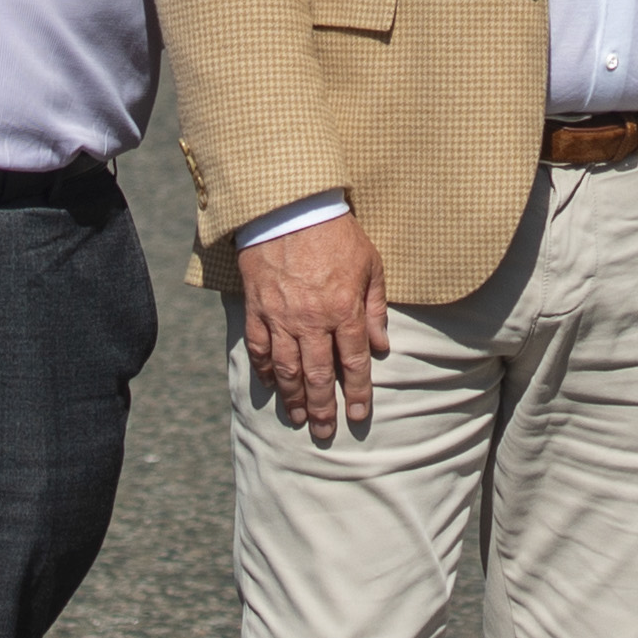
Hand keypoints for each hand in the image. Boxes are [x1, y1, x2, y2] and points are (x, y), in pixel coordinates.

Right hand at [236, 209, 388, 434]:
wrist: (290, 206)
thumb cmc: (336, 233)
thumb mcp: (370, 265)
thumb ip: (375, 308)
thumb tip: (381, 346)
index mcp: (343, 310)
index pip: (353, 363)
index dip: (356, 393)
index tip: (358, 416)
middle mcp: (311, 320)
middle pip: (317, 375)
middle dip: (322, 407)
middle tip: (326, 432)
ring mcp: (280, 316)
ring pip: (286, 369)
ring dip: (293, 398)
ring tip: (299, 418)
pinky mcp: (257, 308)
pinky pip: (259, 348)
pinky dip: (265, 370)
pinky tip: (271, 386)